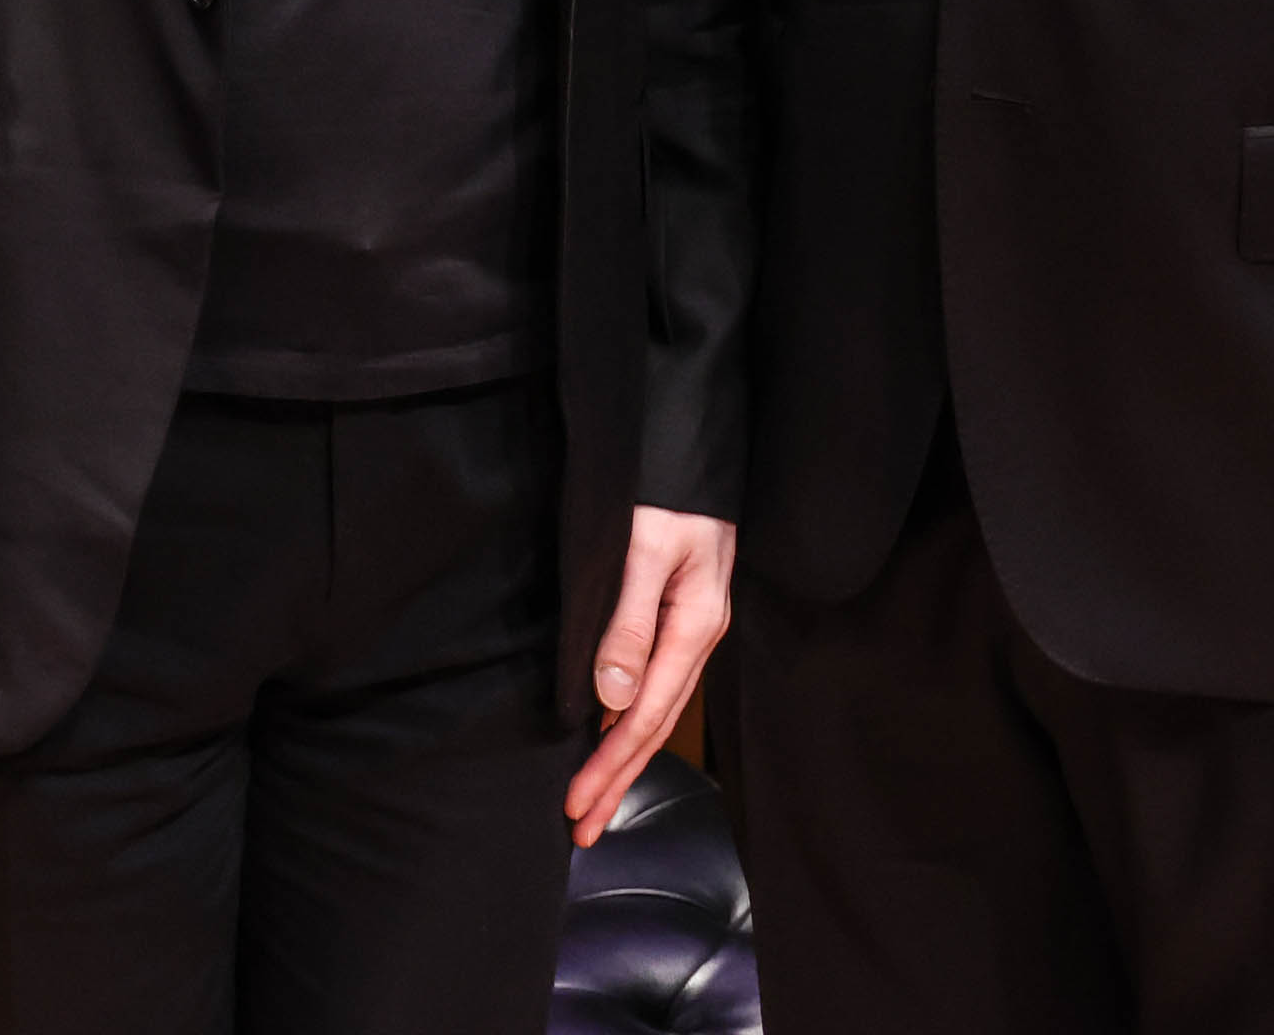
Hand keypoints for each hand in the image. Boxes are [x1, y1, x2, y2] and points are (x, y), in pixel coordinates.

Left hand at [564, 507, 735, 847]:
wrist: (691, 444)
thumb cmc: (666, 488)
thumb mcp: (645, 548)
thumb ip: (628, 622)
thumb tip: (611, 699)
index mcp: (694, 626)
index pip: (647, 716)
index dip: (610, 765)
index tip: (576, 804)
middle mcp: (697, 635)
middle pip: (654, 727)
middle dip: (617, 781)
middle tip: (582, 830)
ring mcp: (690, 627)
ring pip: (655, 711)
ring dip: (623, 761)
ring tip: (595, 803)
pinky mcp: (678, 615)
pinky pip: (655, 685)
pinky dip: (630, 722)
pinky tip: (610, 734)